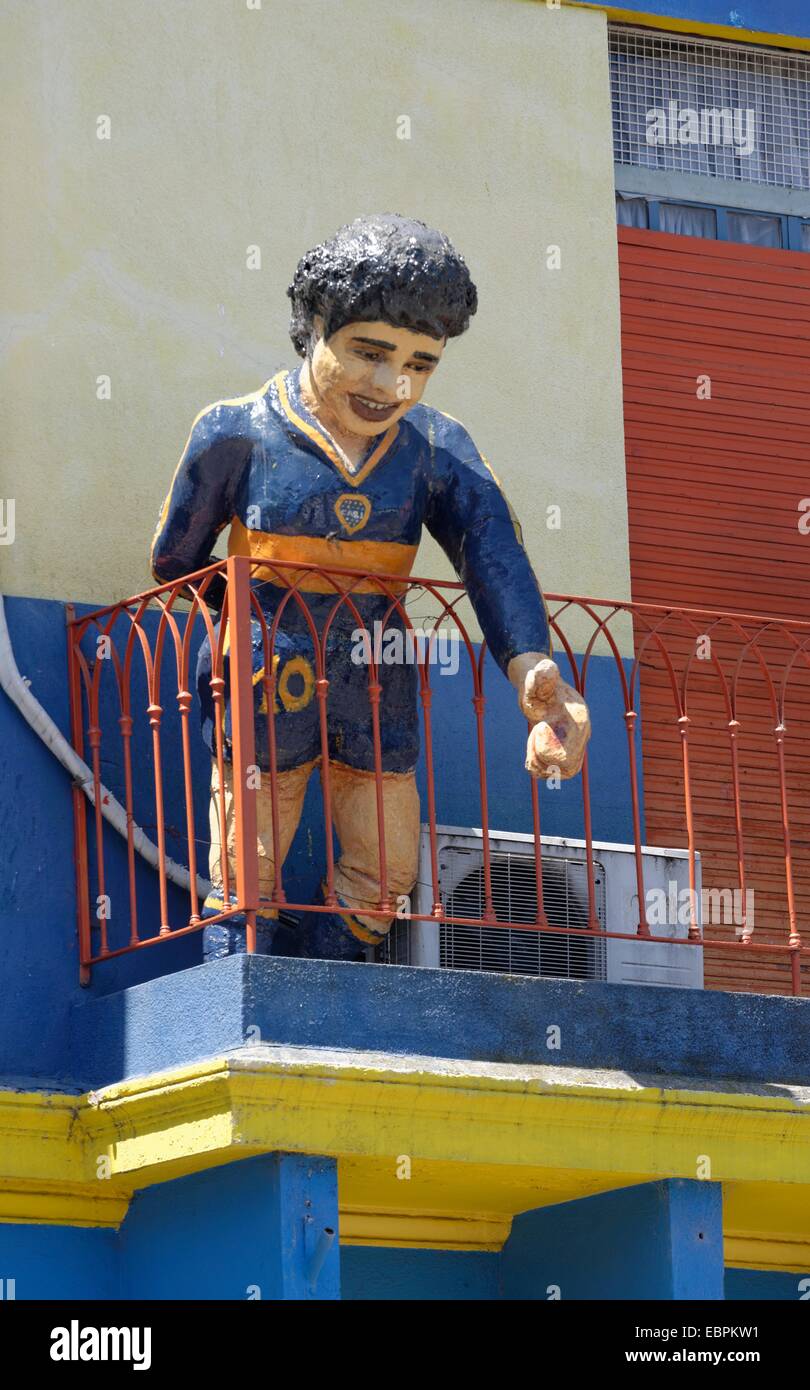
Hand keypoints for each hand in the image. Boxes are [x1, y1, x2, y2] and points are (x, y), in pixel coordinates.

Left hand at [509, 654, 590, 779]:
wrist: (538, 688)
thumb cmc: (536, 685)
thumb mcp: (535, 681)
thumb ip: (541, 677)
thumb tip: (546, 668)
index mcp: (580, 721)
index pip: (567, 756)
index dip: (546, 750)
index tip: (539, 728)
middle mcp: (583, 735)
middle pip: (566, 768)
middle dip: (543, 758)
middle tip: (534, 734)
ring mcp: (577, 744)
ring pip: (562, 772)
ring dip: (541, 763)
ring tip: (534, 739)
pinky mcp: (569, 749)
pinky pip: (559, 771)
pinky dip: (541, 767)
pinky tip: (533, 749)